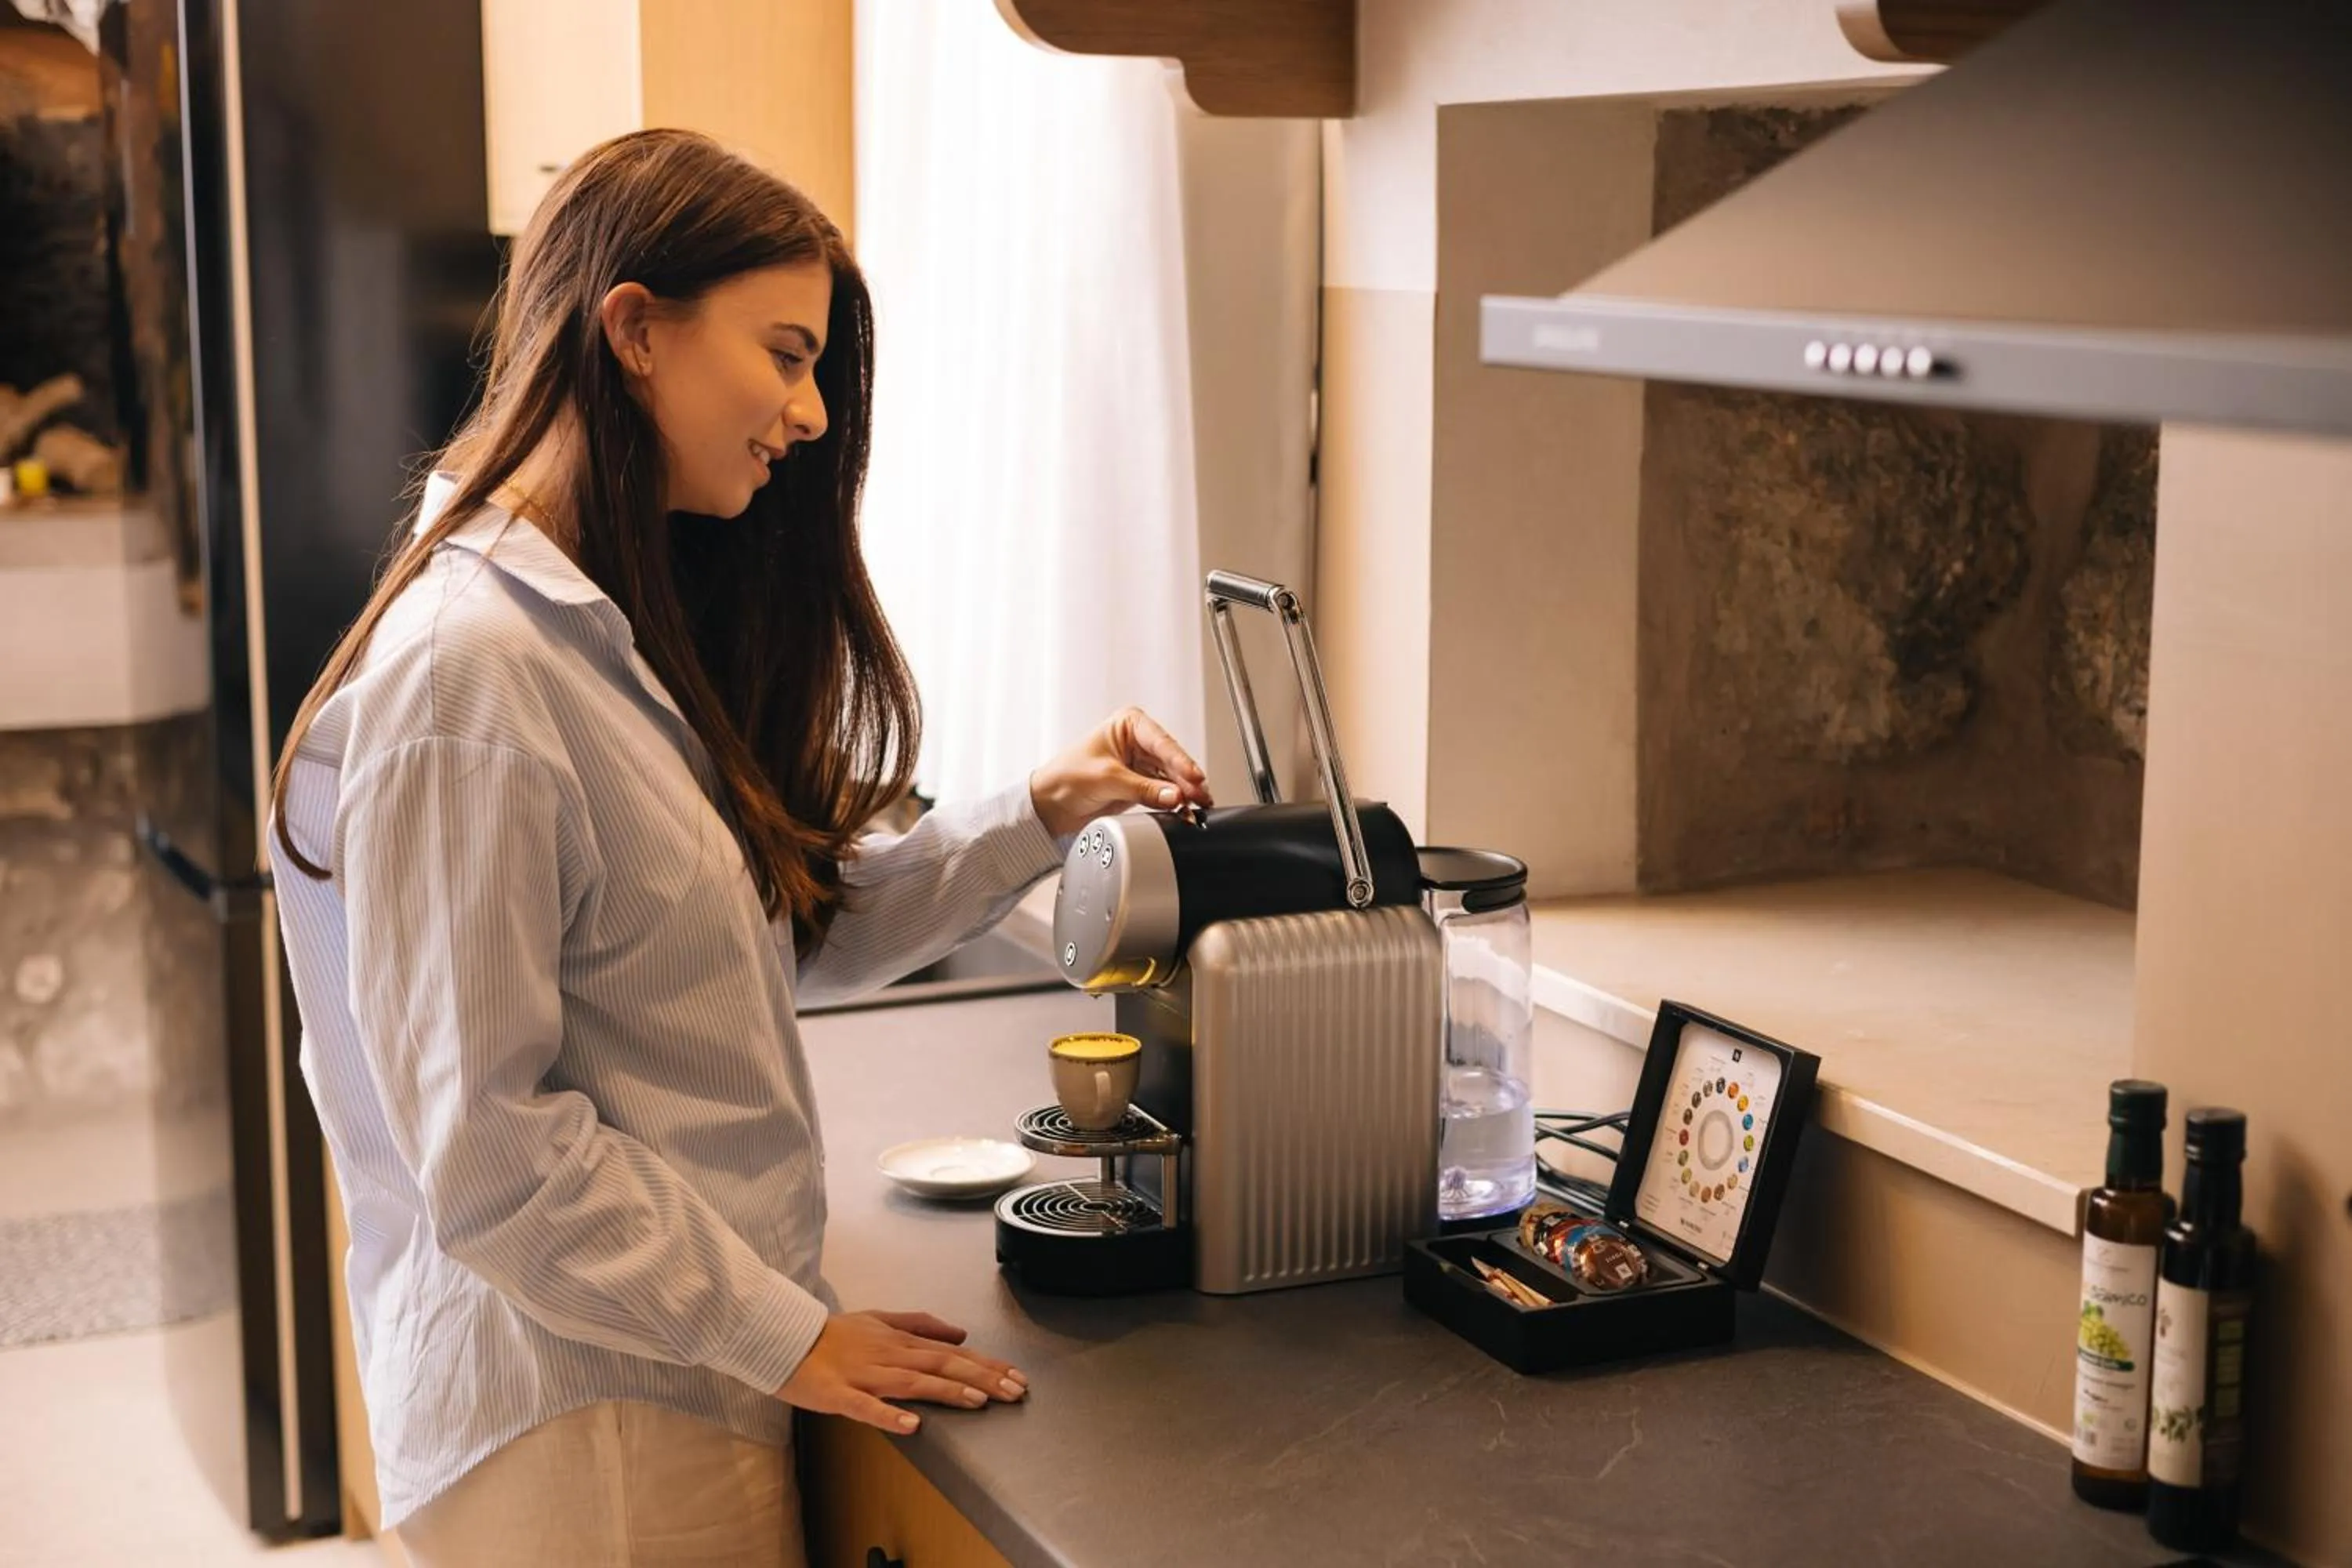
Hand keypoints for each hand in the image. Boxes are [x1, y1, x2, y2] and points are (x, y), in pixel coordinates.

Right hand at [776, 1310, 1026, 1434]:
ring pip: (913, 1383)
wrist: (783, 1336)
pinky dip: (889, 1416)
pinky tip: (911, 1426)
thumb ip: (920, 1324)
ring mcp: (864, 1375)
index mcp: (899, 1341)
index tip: (1016, 1376)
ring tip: (978, 1401)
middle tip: (1014, 1392)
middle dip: (981, 1377)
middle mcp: (888, 1355)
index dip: (986, 1364)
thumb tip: (960, 1333)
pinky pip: (866, 1407)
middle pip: (942, 1365)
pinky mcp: (838, 1394)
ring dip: (947, 1391)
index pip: (952, 1353)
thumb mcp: (880, 1319)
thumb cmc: (833, 1333)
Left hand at [1030, 707, 1212, 838]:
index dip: (1180, 760)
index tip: (1194, 777)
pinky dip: (1174, 801)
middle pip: (1171, 760)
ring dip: (1184, 792)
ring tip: (1198, 805)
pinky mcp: (1140, 785)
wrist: (1048, 805)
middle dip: (1186, 779)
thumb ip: (1144, 789)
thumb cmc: (1065, 777)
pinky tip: (1185, 809)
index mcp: (1127, 724)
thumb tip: (1176, 796)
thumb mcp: (1107, 779)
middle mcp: (1137, 741)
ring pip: (1171, 777)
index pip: (1161, 741)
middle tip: (1200, 796)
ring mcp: (1141, 763)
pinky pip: (1164, 792)